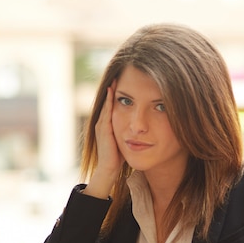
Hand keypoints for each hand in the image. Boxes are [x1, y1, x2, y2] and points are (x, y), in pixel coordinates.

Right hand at [83, 81, 123, 198]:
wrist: (109, 170)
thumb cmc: (119, 158)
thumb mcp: (126, 140)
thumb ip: (131, 132)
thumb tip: (143, 126)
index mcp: (108, 125)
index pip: (113, 105)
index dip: (118, 93)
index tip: (125, 80)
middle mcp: (102, 123)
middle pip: (108, 101)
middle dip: (113, 87)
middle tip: (119, 72)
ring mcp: (101, 125)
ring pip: (107, 104)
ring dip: (111, 91)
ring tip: (116, 77)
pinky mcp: (103, 129)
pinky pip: (106, 111)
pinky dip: (109, 100)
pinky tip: (113, 91)